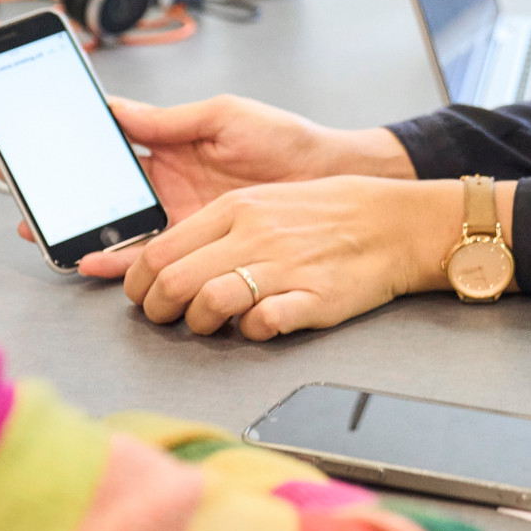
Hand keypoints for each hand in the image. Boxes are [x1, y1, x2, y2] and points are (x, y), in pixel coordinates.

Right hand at [13, 94, 414, 273]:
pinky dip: (120, 260)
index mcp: (170, 146)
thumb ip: (168, 120)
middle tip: (32, 205)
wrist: (329, 175)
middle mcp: (168, 183)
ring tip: (53, 237)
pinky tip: (94, 261)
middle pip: (107, 194)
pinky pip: (152, 253)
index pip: (111, 151)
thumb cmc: (284, 139)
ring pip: (122, 227)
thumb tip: (116, 109)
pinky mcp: (199, 242)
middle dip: (69, 201)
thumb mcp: (224, 116)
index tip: (43, 159)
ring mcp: (181, 214)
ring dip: (87, 233)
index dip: (77, 156)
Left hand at [120, 175, 465, 339]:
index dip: (138, 283)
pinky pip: (263, 323)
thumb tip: (162, 256)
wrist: (393, 222)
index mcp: (236, 207)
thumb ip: (213, 226)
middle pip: (173, 281)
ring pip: (208, 303)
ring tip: (208, 325)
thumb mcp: (261, 199)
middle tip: (165, 317)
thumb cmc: (327, 212)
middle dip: (157, 310)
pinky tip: (255, 325)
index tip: (142, 294)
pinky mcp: (313, 298)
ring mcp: (284, 267)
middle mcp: (255, 235)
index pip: (159, 250)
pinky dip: (250, 332)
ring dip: (198, 324)